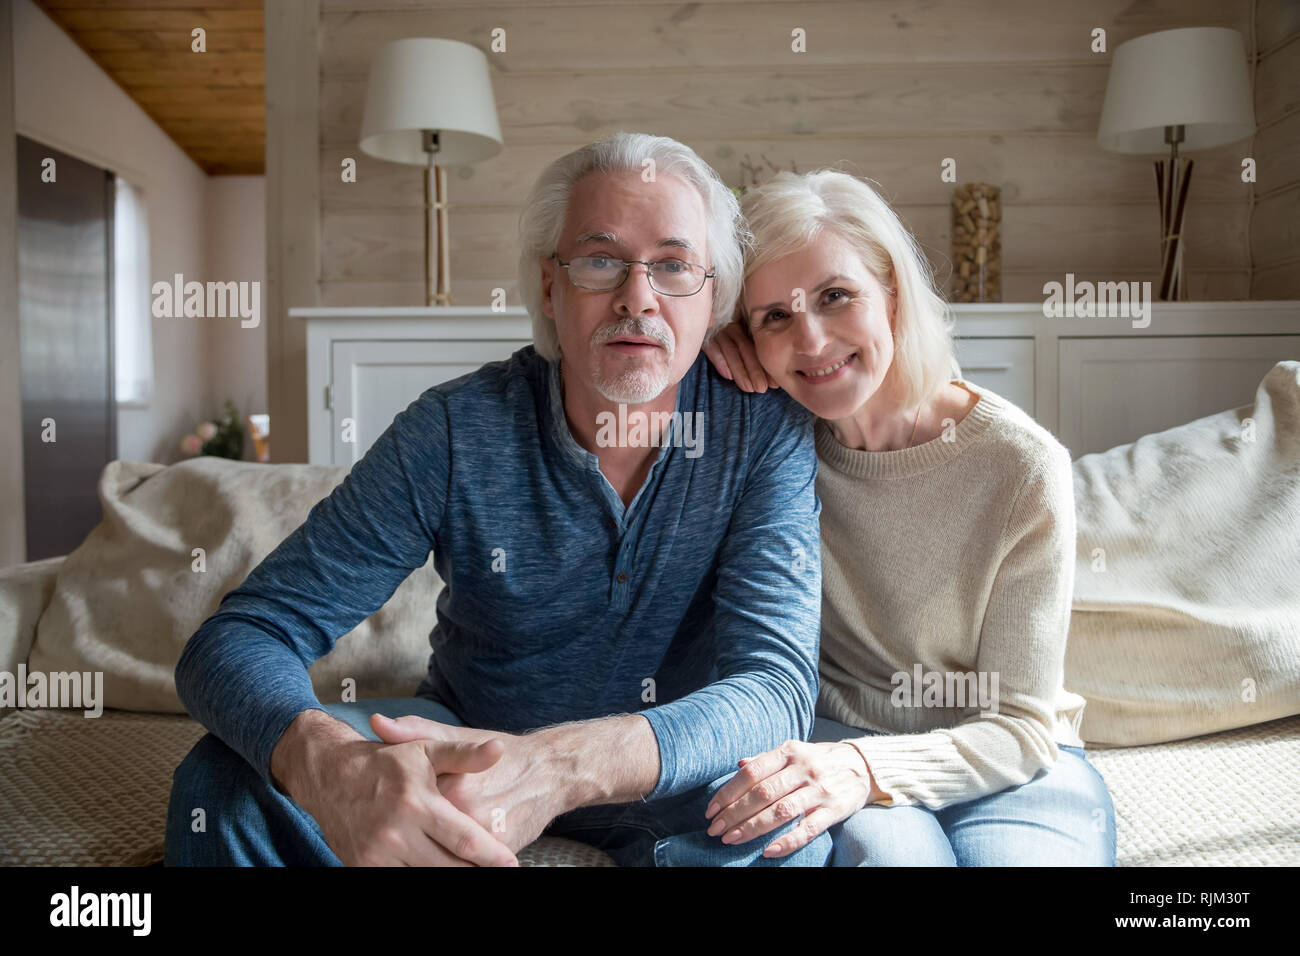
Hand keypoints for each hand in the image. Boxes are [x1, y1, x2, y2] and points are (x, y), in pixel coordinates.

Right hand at [283, 712, 519, 866]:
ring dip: (448, 872)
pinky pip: (400, 878)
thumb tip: (498, 750)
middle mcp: (395, 833)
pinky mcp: (361, 866)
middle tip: (493, 867)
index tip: (512, 863)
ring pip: (425, 876)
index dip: (492, 856)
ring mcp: (376, 854)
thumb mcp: (426, 750)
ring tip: (466, 865)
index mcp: (416, 803)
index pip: (464, 839)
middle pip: (448, 866)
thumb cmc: (386, 762)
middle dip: (474, 869)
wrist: (330, 775)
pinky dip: (421, 873)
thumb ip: (464, 754)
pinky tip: (436, 864)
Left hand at [372, 714, 569, 855]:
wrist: (550, 771)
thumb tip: (376, 723)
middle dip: (409, 844)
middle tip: (400, 838)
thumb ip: (415, 731)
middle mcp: (464, 812)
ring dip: (428, 857)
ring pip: (442, 858)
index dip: (391, 816)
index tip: (385, 819)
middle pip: (421, 842)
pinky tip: (450, 854)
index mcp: (445, 785)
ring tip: (420, 847)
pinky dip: (457, 862)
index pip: (404, 811)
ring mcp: (485, 835)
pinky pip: (469, 865)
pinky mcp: (501, 851)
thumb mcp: (456, 736)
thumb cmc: (500, 753)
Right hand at [703, 321, 779, 391]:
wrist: (701, 327)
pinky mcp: (705, 338)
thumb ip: (756, 357)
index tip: (774, 385)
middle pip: (747, 350)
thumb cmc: (728, 345)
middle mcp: (733, 329)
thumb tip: (773, 381)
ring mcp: (719, 333)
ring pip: (732, 352)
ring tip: (748, 388)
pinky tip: (729, 377)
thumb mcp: (744, 347)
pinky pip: (713, 350)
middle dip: (755, 371)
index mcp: (747, 330)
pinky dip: (721, 363)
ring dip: (741, 372)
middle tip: (762, 388)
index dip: (766, 368)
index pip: (758, 349)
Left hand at [703, 740, 877, 857]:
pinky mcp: (834, 809)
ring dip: (752, 827)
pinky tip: (768, 851)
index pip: (751, 773)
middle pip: (762, 793)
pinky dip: (787, 841)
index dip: (728, 792)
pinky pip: (808, 829)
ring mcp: (819, 790)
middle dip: (734, 813)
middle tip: (715, 829)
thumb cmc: (820, 759)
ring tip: (731, 839)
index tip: (711, 809)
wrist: (864, 766)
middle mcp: (803, 769)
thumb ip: (766, 760)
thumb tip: (738, 765)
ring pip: (780, 811)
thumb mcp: (794, 751)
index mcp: (789, 751)